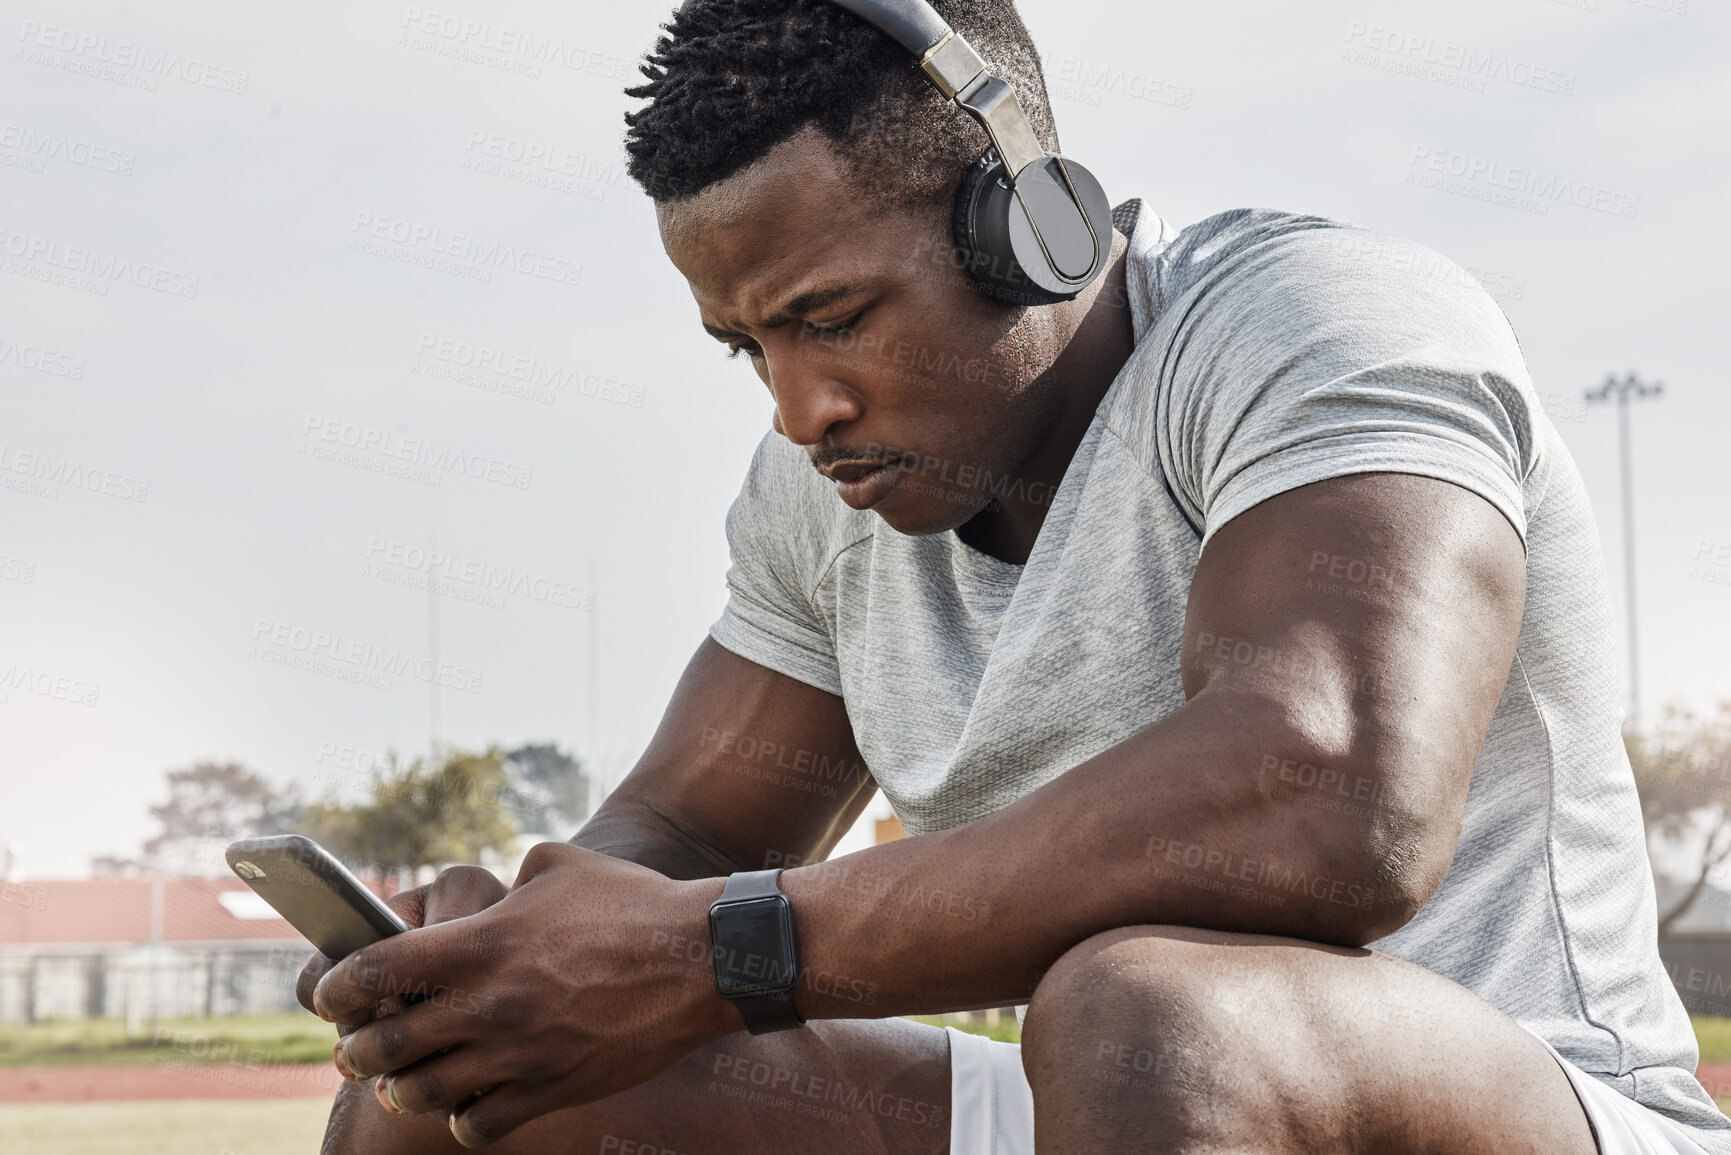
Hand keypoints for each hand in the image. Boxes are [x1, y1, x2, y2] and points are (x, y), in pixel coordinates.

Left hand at [311, 843, 734, 1147]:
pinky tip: (468, 1100)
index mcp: (484, 941)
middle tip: (360, 1044)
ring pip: (421, 1093)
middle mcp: (491, 1002)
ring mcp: (522, 1052)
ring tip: (404, 1080)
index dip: (338, 985)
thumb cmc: (634, 902)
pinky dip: (462, 1118)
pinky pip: (479, 1124)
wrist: (704, 958)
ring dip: (402, 1088)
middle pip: (384, 1045)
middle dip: (357, 1048)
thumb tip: (489, 891)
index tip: (333, 994)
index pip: (376, 969)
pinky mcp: (555, 1087)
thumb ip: (509, 877)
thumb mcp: (560, 866)